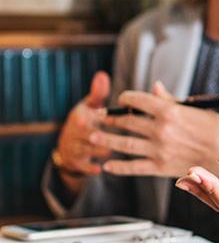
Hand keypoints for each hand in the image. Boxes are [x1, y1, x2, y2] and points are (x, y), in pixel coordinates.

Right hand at [55, 72, 112, 191]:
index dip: (103, 118)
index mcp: (79, 117)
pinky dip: (94, 167)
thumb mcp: (89, 105)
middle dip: (106, 135)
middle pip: (91, 134)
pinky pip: (86, 167)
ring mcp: (74, 149)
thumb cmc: (86, 120)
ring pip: (92, 151)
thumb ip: (98, 92)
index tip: (118, 118)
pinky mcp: (76, 164)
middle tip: (126, 135)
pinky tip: (103, 167)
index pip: (88, 117)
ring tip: (122, 148)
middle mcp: (73, 133)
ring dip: (105, 150)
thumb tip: (102, 75)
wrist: (68, 145)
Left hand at [93, 82, 218, 178]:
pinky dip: (118, 166)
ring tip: (93, 135)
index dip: (126, 98)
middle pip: (128, 121)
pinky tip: (107, 165)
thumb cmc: (218, 130)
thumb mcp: (198, 109)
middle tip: (101, 116)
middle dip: (112, 117)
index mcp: (170, 111)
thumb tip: (155, 87)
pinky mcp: (159, 167)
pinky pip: (133, 167)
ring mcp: (158, 149)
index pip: (139, 100)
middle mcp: (160, 129)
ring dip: (107, 138)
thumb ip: (172, 100)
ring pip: (124, 143)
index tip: (121, 99)